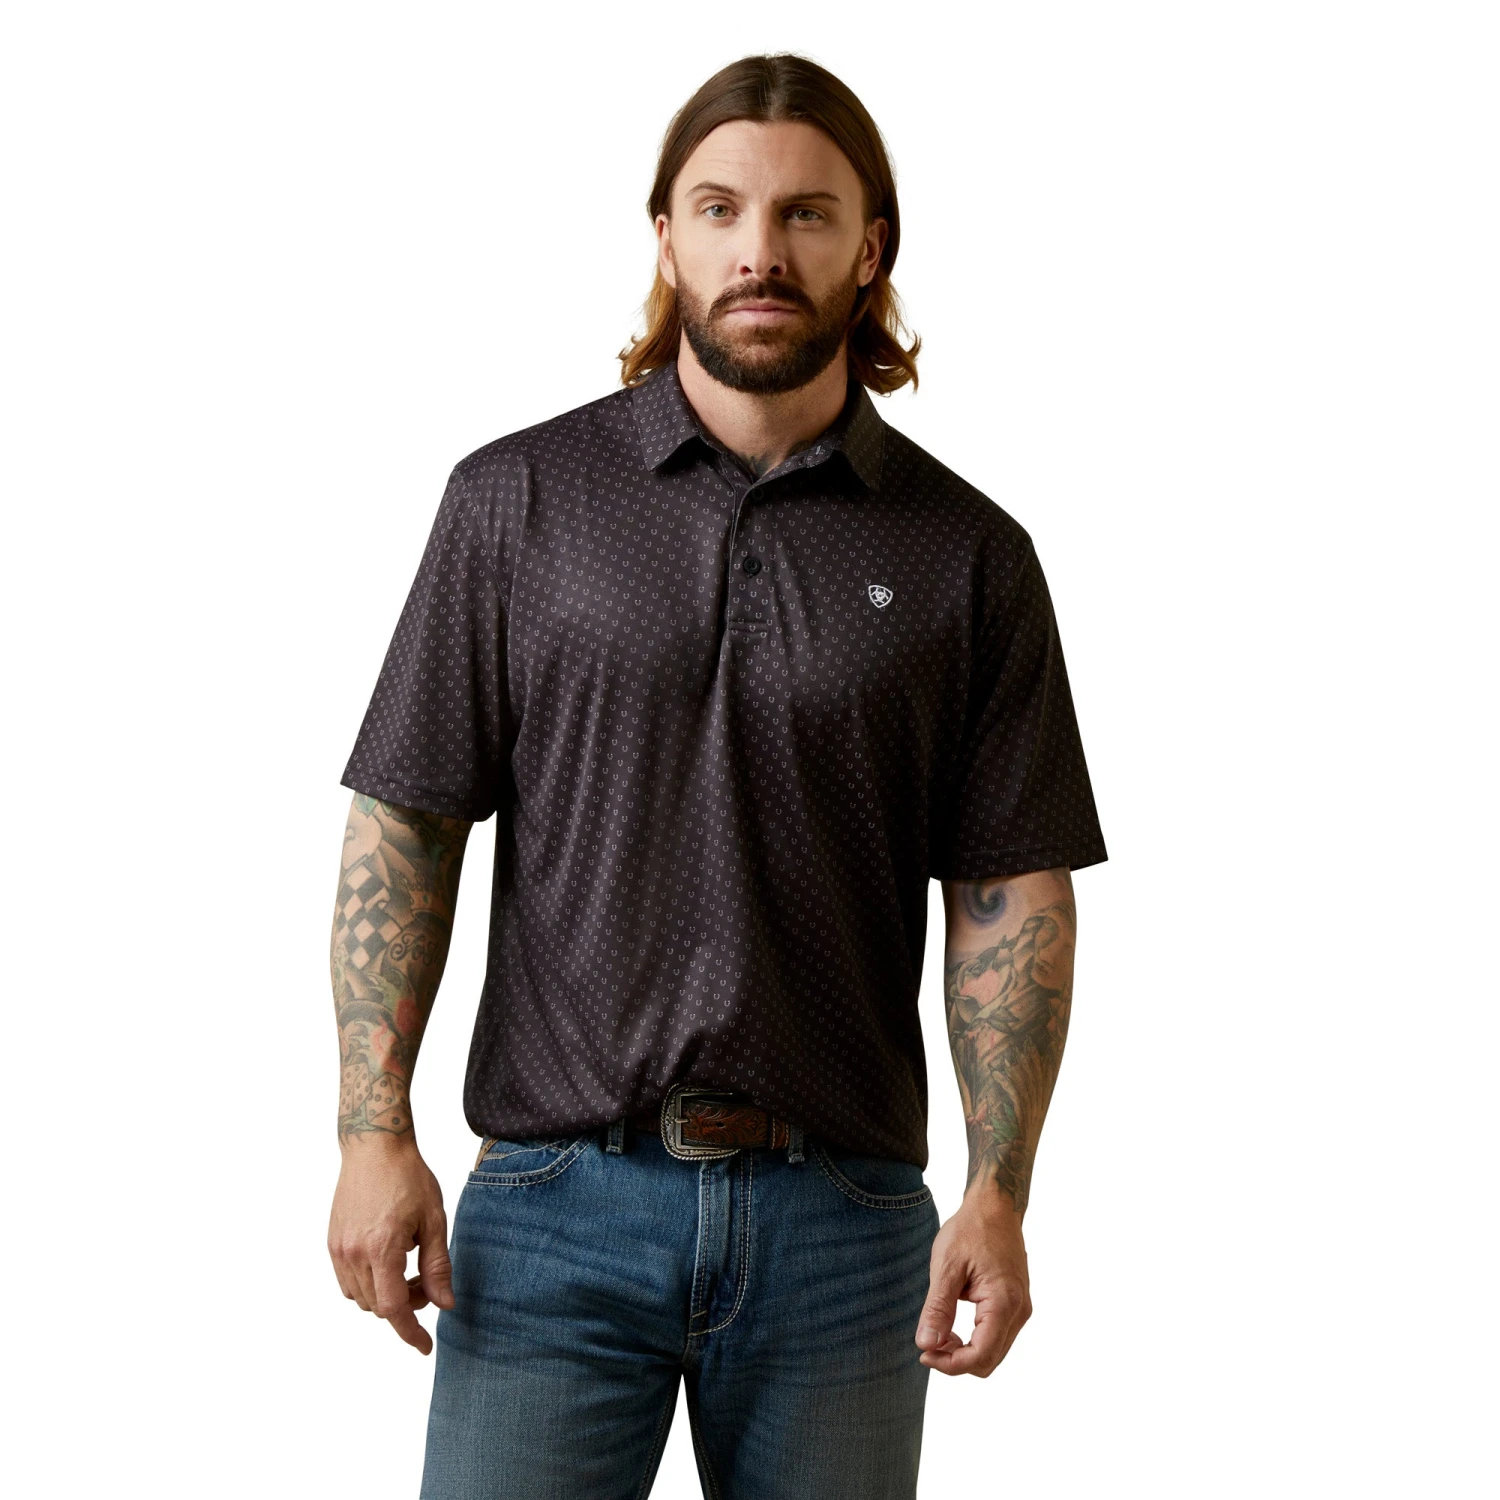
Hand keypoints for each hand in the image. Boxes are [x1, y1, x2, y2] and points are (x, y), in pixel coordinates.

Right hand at [328, 1135, 454, 1353]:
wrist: (374, 1147)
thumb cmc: (408, 1177)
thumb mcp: (434, 1219)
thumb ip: (438, 1265)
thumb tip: (445, 1304)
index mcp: (382, 1249)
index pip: (393, 1309)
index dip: (410, 1332)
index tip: (425, 1346)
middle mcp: (354, 1254)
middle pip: (378, 1307)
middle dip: (406, 1306)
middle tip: (428, 1283)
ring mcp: (339, 1250)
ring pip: (361, 1298)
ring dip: (386, 1296)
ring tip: (409, 1267)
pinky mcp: (332, 1242)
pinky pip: (348, 1282)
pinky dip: (369, 1284)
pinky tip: (388, 1261)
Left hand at [915, 1186, 1031, 1375]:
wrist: (995, 1206)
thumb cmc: (970, 1230)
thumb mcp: (947, 1266)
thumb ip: (938, 1308)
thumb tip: (927, 1345)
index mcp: (1004, 1302)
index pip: (981, 1356)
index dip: (951, 1364)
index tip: (924, 1354)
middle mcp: (1019, 1311)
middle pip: (989, 1360)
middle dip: (956, 1361)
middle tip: (928, 1345)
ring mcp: (1021, 1309)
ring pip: (994, 1352)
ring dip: (965, 1352)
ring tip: (938, 1333)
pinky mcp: (1016, 1304)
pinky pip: (997, 1336)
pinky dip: (975, 1340)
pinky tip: (953, 1327)